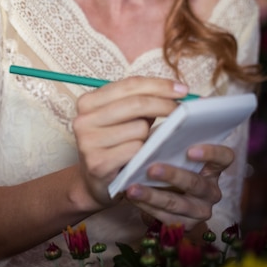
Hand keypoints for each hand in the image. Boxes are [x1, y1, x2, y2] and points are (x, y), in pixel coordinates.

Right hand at [72, 76, 189, 205]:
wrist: (93, 182)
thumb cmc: (114, 145)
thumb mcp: (122, 118)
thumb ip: (141, 101)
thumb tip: (175, 92)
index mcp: (88, 102)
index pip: (130, 84)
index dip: (159, 85)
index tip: (182, 90)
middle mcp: (84, 119)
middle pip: (136, 104)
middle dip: (164, 105)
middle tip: (181, 111)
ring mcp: (88, 142)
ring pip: (139, 128)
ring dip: (149, 136)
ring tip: (143, 144)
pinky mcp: (98, 164)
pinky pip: (136, 150)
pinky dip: (143, 153)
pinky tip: (139, 158)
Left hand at [125, 143, 234, 230]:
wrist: (161, 192)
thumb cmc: (166, 160)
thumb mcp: (169, 148)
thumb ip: (167, 140)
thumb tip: (149, 131)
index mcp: (213, 168)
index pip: (224, 157)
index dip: (211, 153)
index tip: (190, 150)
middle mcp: (211, 191)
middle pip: (196, 184)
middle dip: (173, 176)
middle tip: (152, 169)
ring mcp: (200, 211)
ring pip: (178, 204)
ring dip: (153, 195)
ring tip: (133, 188)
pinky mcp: (186, 225)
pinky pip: (165, 217)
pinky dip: (146, 206)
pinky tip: (131, 198)